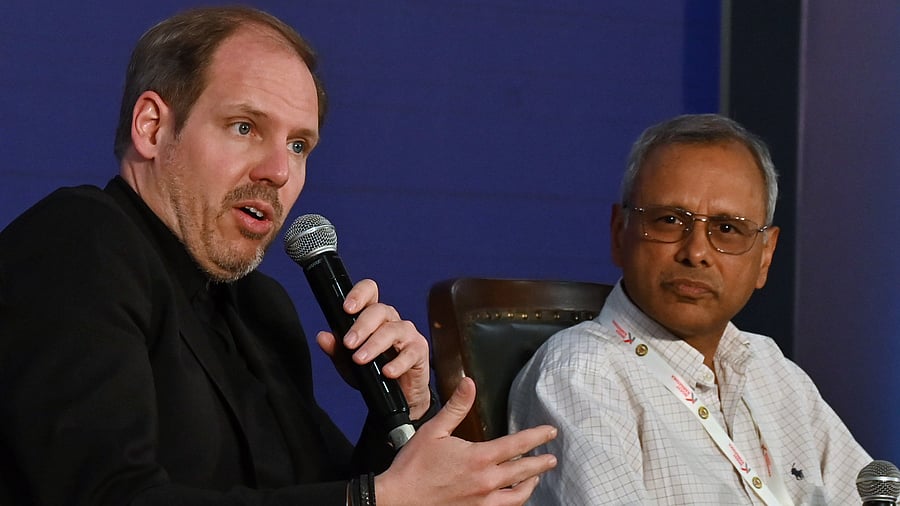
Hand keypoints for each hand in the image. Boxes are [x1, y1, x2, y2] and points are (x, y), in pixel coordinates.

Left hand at [316, 278, 431, 418]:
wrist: (399, 396)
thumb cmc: (376, 373)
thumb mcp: (349, 363)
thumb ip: (336, 350)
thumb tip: (322, 337)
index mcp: (374, 317)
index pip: (369, 292)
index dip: (359, 294)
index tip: (347, 308)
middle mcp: (391, 320)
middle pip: (379, 310)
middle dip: (361, 326)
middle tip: (348, 343)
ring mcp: (407, 334)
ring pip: (392, 330)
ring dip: (374, 345)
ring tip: (360, 359)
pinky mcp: (419, 350)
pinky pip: (409, 353)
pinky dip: (397, 363)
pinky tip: (387, 371)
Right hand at [374, 377, 557, 505]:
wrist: (399, 500)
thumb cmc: (414, 466)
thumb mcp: (434, 431)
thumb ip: (456, 407)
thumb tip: (468, 384)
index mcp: (478, 458)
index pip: (518, 444)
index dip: (537, 436)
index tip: (550, 432)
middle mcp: (486, 481)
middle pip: (524, 471)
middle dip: (541, 462)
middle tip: (551, 457)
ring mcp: (483, 501)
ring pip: (519, 495)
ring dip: (531, 484)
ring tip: (536, 477)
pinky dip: (515, 501)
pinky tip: (514, 496)